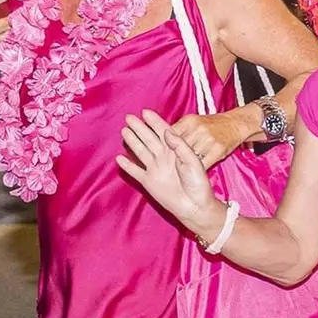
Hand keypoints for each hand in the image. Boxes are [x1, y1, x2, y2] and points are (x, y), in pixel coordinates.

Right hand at [116, 110, 219, 230]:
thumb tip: (167, 131)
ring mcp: (155, 169)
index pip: (163, 132)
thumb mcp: (194, 162)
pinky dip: (127, 166)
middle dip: (139, 128)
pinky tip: (119, 158)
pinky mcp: (148, 182)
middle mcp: (163, 158)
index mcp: (175, 151)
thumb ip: (181, 146)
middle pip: (149, 139)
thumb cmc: (198, 183)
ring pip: (140, 152)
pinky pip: (135, 172)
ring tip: (124, 131)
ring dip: (132, 142)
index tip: (145, 112)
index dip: (154, 122)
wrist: (195, 206)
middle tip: (129, 117)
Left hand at [169, 109, 256, 168]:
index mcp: (189, 121)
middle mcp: (198, 129)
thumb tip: (163, 140)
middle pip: (179, 147)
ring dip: (187, 163)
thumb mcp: (193, 123)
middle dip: (175, 156)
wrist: (235, 124)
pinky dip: (199, 167)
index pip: (171, 134)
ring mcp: (209, 139)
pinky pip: (204, 163)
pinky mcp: (218, 149)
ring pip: (191, 156)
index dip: (166, 146)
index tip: (163, 153)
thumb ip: (179, 131)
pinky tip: (196, 169)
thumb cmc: (212, 126)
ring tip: (184, 168)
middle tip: (171, 164)